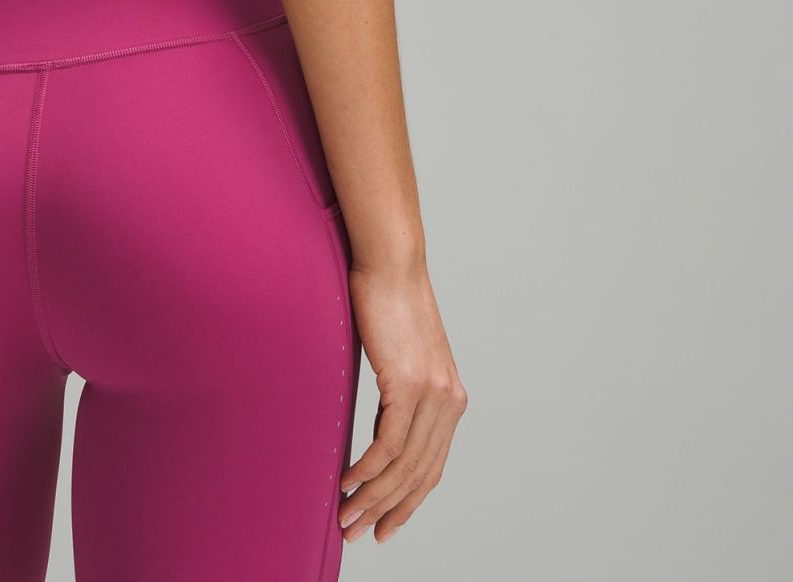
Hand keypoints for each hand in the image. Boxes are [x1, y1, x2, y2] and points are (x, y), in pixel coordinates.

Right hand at [339, 262, 466, 544]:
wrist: (392, 263)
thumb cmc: (388, 302)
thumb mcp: (399, 357)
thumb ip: (397, 394)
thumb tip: (379, 428)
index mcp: (450, 398)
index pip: (431, 467)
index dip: (407, 502)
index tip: (383, 525)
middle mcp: (448, 401)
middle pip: (419, 475)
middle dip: (388, 511)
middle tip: (358, 532)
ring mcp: (432, 395)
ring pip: (403, 467)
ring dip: (372, 498)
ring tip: (346, 516)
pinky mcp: (409, 385)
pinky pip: (388, 444)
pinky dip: (367, 470)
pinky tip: (348, 482)